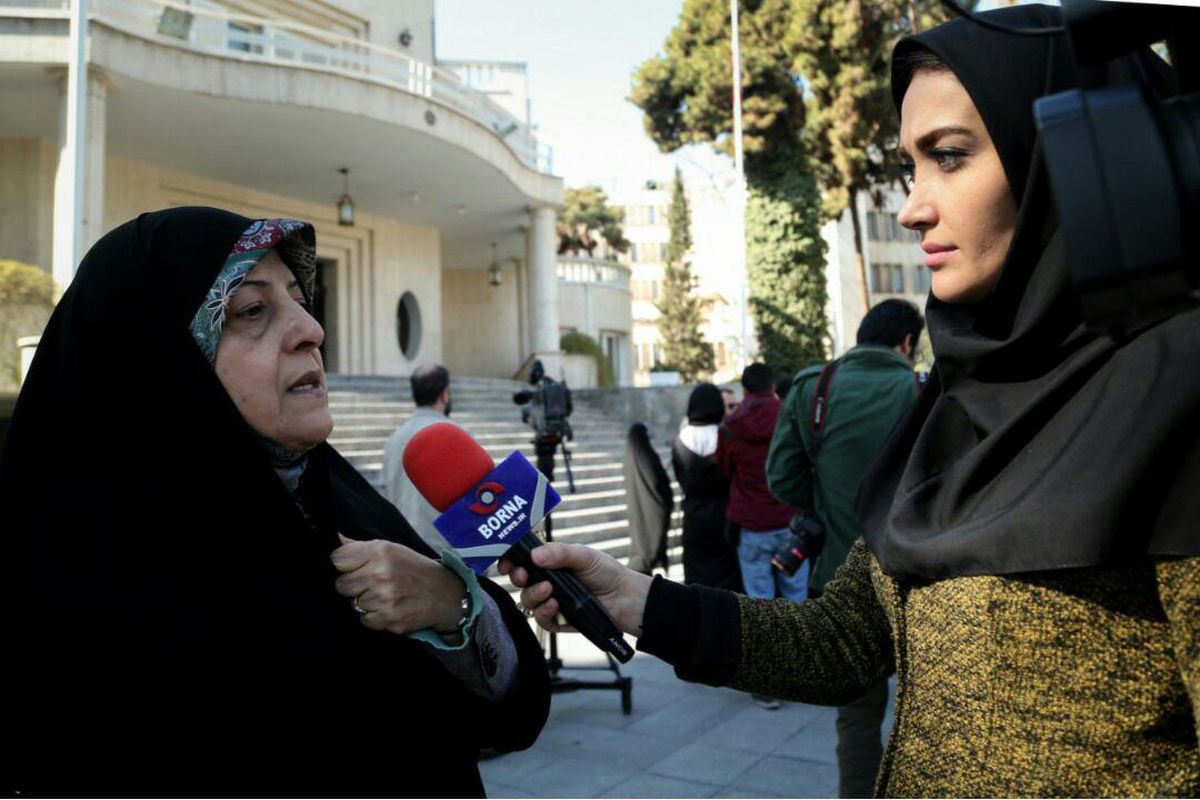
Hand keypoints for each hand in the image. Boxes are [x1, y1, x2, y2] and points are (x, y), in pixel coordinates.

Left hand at [331, 534, 464, 634]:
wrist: (444, 593)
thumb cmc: (414, 568)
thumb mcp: (392, 549)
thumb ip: (361, 546)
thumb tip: (336, 538)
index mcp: (380, 552)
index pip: (337, 560)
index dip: (345, 564)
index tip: (355, 567)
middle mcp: (381, 574)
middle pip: (341, 585)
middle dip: (353, 585)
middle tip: (370, 583)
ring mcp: (385, 599)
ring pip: (354, 604)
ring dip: (366, 601)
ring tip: (384, 595)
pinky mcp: (390, 620)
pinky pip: (365, 620)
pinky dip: (374, 617)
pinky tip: (388, 608)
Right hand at [498, 542, 650, 636]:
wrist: (625, 598)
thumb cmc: (606, 572)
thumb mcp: (584, 556)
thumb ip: (560, 553)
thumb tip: (535, 555)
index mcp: (550, 562)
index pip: (522, 560)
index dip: (509, 560)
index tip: (506, 562)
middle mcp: (546, 581)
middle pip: (519, 581)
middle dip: (517, 577)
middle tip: (523, 575)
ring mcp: (551, 602)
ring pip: (527, 601)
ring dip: (533, 595)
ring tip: (549, 591)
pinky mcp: (558, 621)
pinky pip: (541, 620)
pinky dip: (544, 612)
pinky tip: (555, 605)